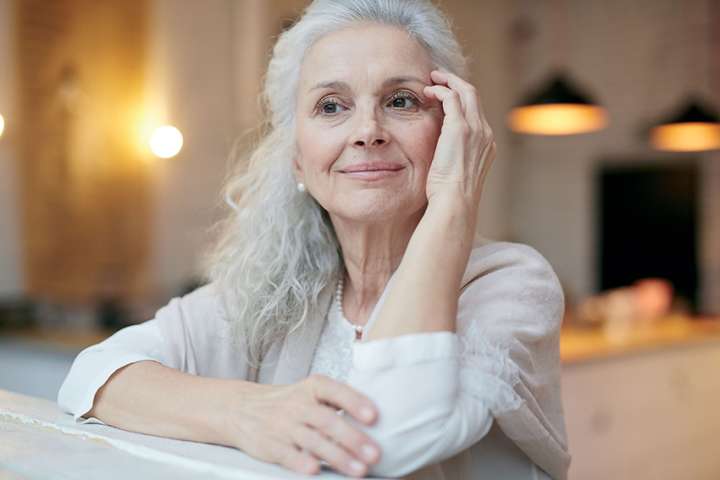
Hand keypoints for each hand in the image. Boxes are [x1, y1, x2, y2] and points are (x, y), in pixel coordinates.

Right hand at [223, 375, 381, 476]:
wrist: (240, 408)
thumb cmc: (287, 402)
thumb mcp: (309, 392)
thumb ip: (337, 401)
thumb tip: (374, 419)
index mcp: (311, 387)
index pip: (335, 391)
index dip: (355, 402)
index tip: (374, 416)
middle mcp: (297, 405)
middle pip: (327, 421)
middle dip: (353, 439)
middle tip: (375, 454)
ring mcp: (283, 426)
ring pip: (313, 441)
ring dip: (338, 457)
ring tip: (359, 470)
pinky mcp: (270, 446)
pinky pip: (287, 454)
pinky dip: (301, 462)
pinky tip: (316, 470)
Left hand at [423, 70, 495, 214]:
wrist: (455, 202)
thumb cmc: (450, 196)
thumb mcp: (456, 174)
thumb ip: (453, 158)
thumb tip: (440, 156)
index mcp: (486, 145)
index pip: (476, 113)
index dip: (461, 100)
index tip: (444, 96)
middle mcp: (485, 133)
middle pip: (474, 96)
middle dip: (456, 83)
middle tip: (438, 77)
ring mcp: (475, 129)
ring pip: (466, 91)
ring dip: (448, 81)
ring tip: (431, 77)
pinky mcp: (460, 128)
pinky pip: (451, 97)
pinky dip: (439, 90)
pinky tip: (427, 92)